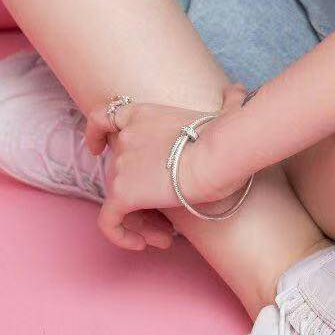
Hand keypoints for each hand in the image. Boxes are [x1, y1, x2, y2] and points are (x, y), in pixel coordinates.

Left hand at [82, 82, 250, 250]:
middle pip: (117, 172)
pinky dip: (121, 235)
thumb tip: (239, 90)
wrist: (216, 155)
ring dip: (139, 221)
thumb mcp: (224, 113)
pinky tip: (144, 244)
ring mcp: (120, 163)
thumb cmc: (225, 137)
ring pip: (117, 200)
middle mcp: (125, 136)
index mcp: (143, 114)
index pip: (104, 117)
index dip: (95, 134)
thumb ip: (228, 102)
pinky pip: (108, 221)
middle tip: (162, 221)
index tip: (97, 149)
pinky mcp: (121, 193)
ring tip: (164, 237)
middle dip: (137, 198)